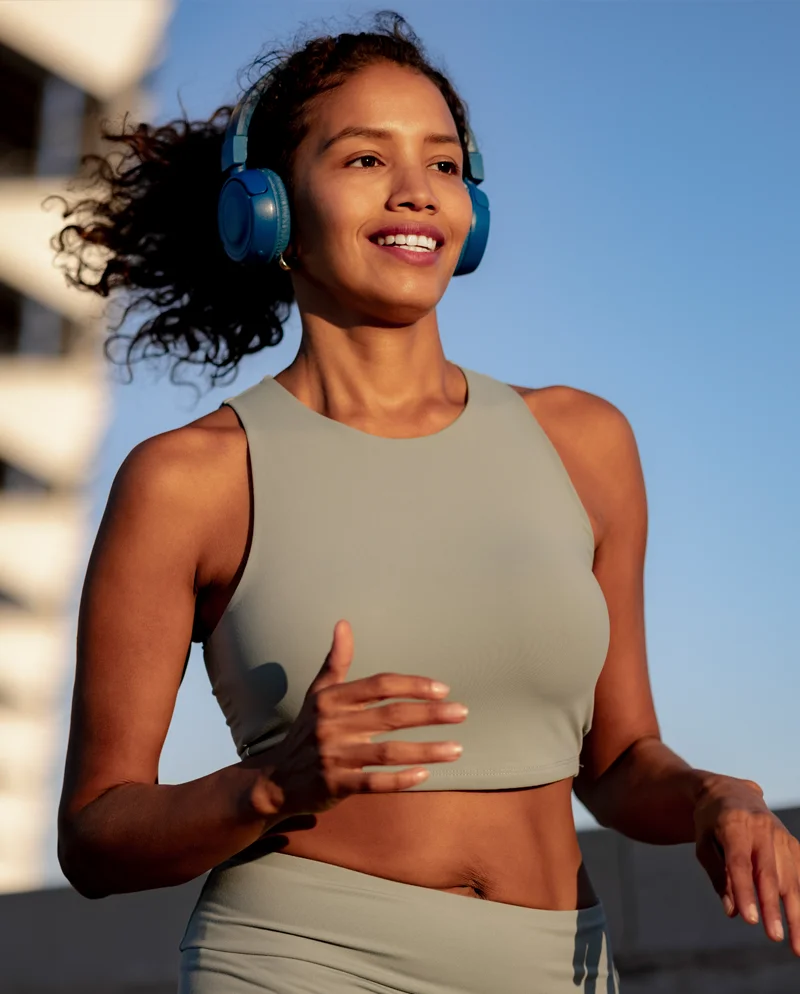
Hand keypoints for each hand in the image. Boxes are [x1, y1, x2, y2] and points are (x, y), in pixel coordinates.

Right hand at [250, 619, 466, 819]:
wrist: (275, 779)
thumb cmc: (306, 730)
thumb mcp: (317, 693)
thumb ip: (335, 661)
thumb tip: (343, 623)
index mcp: (332, 699)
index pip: (379, 685)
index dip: (412, 685)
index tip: (443, 688)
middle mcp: (333, 724)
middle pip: (390, 716)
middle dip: (430, 714)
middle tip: (462, 712)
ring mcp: (334, 756)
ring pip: (388, 752)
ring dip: (426, 750)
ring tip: (456, 748)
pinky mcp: (335, 785)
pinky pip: (373, 783)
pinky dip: (399, 780)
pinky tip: (425, 776)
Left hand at [694, 773, 799, 955]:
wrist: (732, 792)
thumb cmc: (711, 821)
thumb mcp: (702, 842)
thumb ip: (716, 875)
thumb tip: (733, 911)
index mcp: (734, 824)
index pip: (740, 864)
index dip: (745, 892)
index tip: (749, 920)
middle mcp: (762, 828)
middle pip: (768, 874)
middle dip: (772, 908)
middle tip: (774, 937)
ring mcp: (780, 835)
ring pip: (790, 878)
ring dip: (794, 913)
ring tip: (795, 944)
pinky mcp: (792, 843)